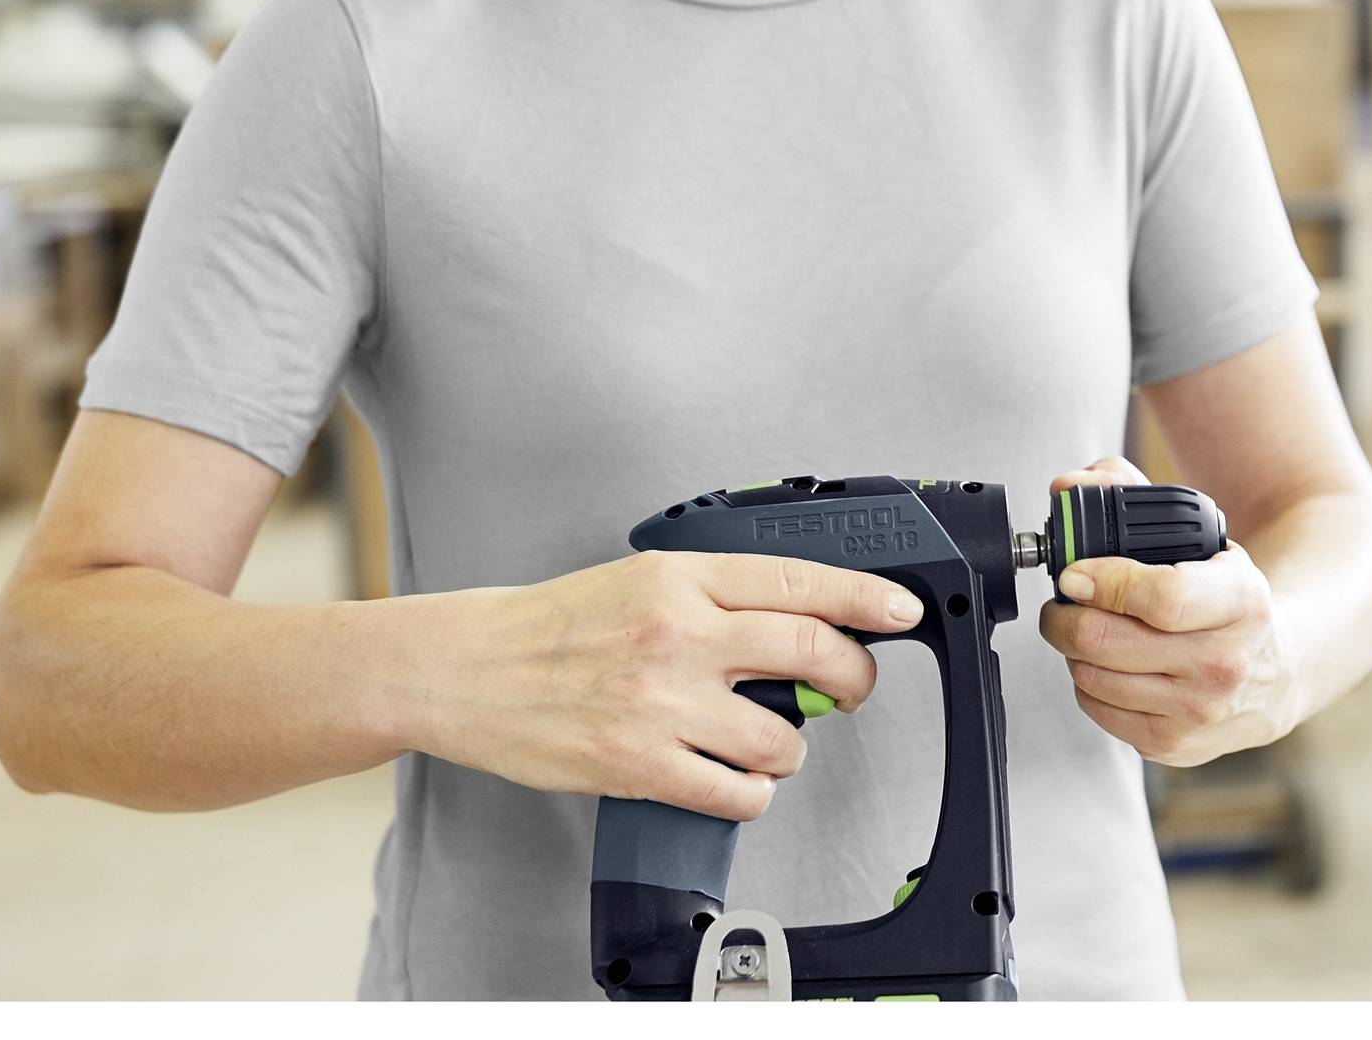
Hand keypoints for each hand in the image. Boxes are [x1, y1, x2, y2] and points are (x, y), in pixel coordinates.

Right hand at [403, 551, 922, 821]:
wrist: (470, 668)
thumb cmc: (552, 625)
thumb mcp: (638, 578)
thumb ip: (714, 596)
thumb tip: (798, 622)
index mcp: (680, 577)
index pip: (799, 580)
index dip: (866, 597)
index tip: (901, 610)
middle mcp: (678, 633)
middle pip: (809, 650)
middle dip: (853, 675)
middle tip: (853, 686)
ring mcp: (660, 701)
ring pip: (782, 737)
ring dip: (792, 748)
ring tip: (768, 742)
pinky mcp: (639, 763)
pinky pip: (735, 792)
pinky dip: (751, 793)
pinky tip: (734, 779)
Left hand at [1036, 455, 1293, 767]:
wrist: (1278, 671)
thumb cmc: (1228, 597)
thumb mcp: (1201, 537)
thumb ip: (1128, 491)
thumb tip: (1068, 487)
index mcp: (1241, 601)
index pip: (1163, 598)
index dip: (1105, 583)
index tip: (1076, 574)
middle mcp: (1225, 664)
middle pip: (1107, 643)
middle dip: (1064, 615)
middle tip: (1063, 600)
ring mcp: (1199, 712)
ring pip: (1091, 677)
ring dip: (1073, 649)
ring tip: (1089, 627)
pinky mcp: (1173, 745)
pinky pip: (1097, 709)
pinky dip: (1089, 682)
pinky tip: (1110, 663)